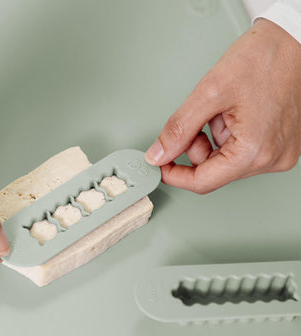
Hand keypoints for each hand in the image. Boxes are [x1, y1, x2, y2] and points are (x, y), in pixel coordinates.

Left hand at [145, 18, 300, 193]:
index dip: (175, 175)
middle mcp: (271, 159)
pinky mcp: (278, 147)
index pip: (203, 182)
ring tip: (226, 110)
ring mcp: (277, 154)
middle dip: (197, 146)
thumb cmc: (263, 58)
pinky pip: (239, 152)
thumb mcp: (209, 92)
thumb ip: (179, 128)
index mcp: (255, 151)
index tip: (160, 164)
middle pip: (213, 171)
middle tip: (201, 118)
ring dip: (214, 138)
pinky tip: (236, 114)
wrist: (293, 41)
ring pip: (224, 162)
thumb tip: (159, 154)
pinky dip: (228, 136)